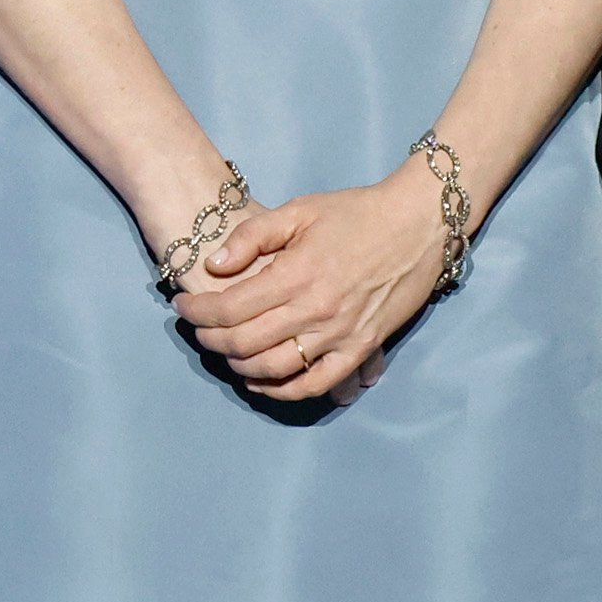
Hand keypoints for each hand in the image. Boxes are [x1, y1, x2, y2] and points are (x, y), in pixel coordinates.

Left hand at [173, 157, 448, 403]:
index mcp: (296, 274)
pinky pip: (315, 384)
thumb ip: (253, 237)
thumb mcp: (300, 210)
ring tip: (225, 350)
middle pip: (243, 343)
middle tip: (199, 328)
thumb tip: (215, 266)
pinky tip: (262, 381)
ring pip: (273, 369)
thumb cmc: (357, 213)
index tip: (182, 307)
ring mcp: (339, 335)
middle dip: (210, 339)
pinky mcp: (360, 349)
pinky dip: (282, 391)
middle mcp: (315, 310)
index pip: (229, 308)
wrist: (418, 224)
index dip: (197, 312)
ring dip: (238, 365)